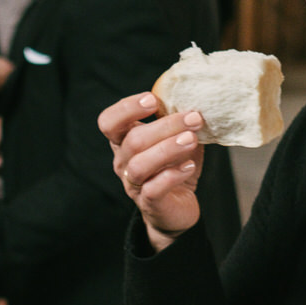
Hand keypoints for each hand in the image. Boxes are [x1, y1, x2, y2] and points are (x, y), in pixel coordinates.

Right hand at [98, 93, 204, 251]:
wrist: (177, 208)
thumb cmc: (175, 166)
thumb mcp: (176, 138)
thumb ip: (179, 120)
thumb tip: (196, 96)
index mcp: (124, 141)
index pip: (109, 122)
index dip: (126, 109)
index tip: (153, 100)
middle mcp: (123, 162)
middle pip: (133, 140)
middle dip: (165, 126)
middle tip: (193, 118)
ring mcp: (133, 184)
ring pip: (140, 165)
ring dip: (167, 149)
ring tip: (191, 140)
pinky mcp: (149, 203)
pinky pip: (154, 188)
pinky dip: (172, 175)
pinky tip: (189, 166)